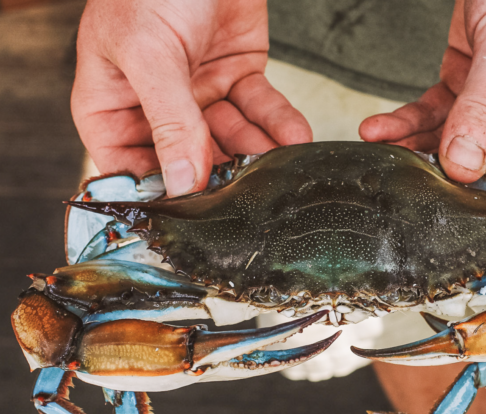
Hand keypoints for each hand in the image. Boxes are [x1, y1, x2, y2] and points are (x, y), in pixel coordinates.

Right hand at [72, 0, 311, 195]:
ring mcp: (199, 94)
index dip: (159, 191)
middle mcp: (156, 105)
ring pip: (231, 140)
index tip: (191, 213)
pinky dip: (280, 125)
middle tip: (248, 194)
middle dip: (221, 175)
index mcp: (112, 103)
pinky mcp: (238, 79)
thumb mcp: (150, 52)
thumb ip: (168, 119)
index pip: (129, 166)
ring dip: (257, 154)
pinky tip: (296, 140)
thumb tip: (182, 181)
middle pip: (188, 160)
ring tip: (278, 167)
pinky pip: (261, 111)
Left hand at [360, 0, 485, 190]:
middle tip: (398, 176)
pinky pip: (435, 115)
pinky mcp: (469, 87)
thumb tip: (463, 167)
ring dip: (412, 147)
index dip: (483, 193)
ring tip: (379, 149)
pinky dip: (406, 122)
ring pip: (451, 143)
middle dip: (437, 171)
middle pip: (482, 167)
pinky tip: (377, 130)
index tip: (442, 197)